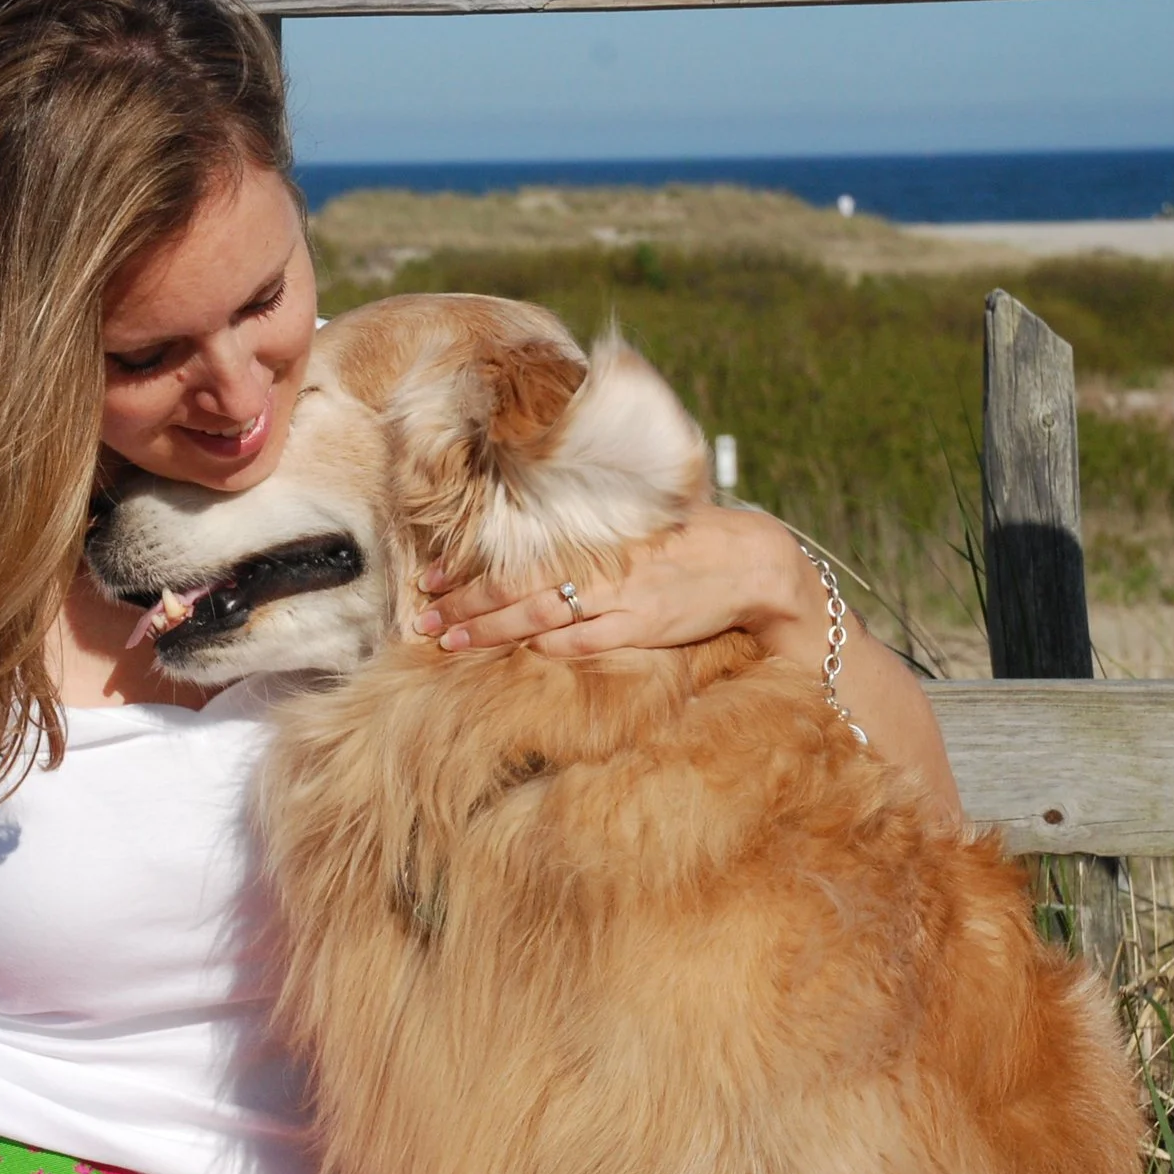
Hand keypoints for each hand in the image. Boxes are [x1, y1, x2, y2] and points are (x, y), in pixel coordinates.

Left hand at [414, 503, 817, 662]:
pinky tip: (513, 653)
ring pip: (539, 615)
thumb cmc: (686, 539)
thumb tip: (538, 526)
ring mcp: (619, 595)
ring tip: (448, 643)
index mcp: (592, 533)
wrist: (750, 563)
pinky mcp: (643, 624)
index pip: (517, 552)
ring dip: (490, 631)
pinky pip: (585, 639)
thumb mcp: (633, 520)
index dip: (470, 568)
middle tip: (422, 619)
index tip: (431, 577)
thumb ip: (586, 528)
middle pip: (516, 586)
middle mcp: (598, 561)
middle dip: (464, 605)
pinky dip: (548, 645)